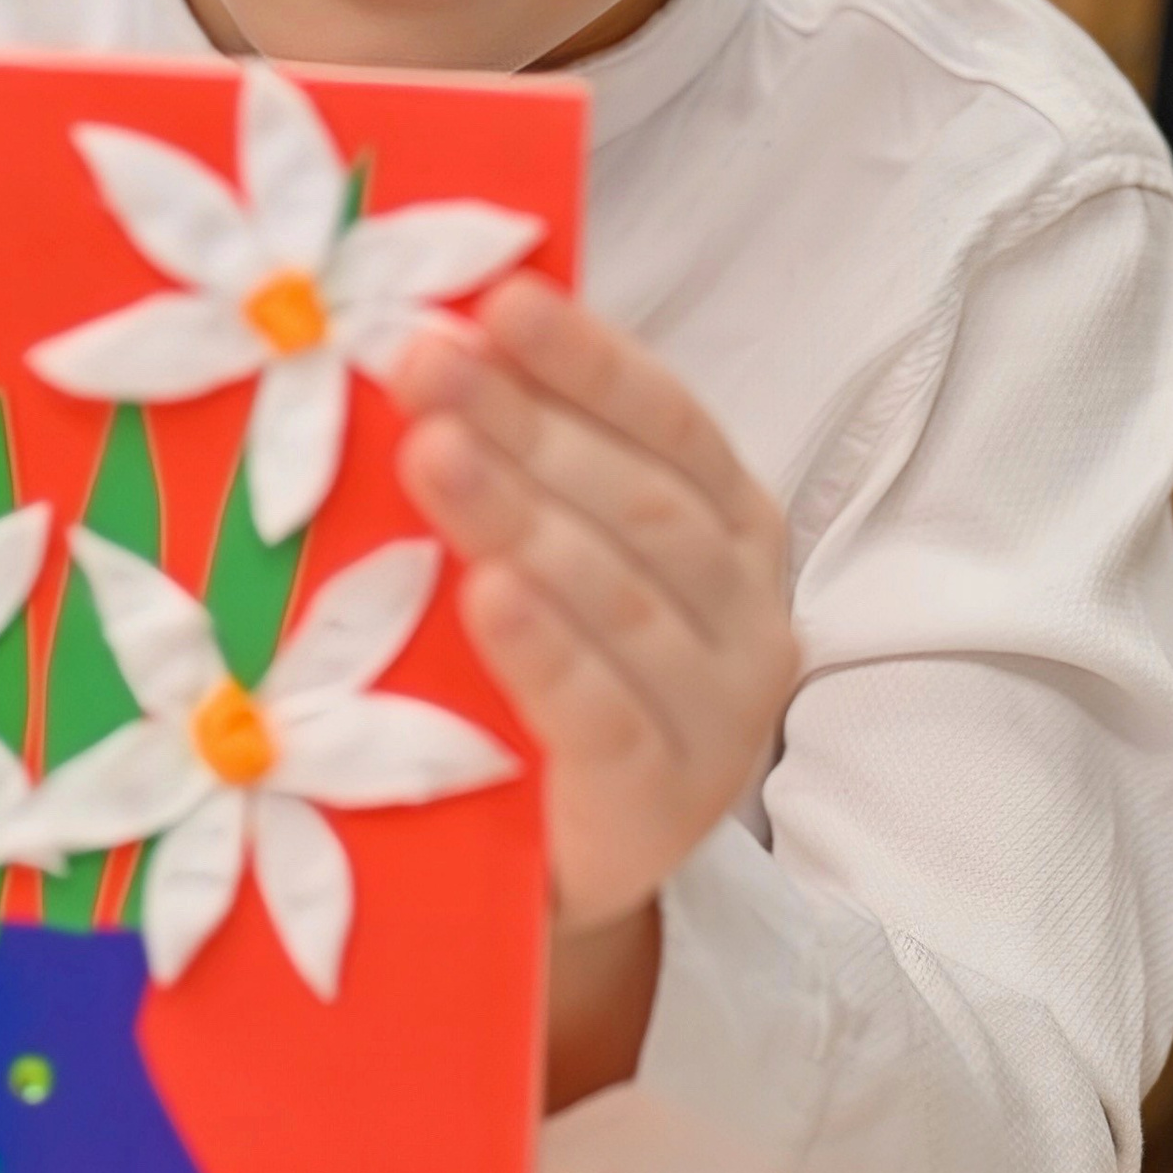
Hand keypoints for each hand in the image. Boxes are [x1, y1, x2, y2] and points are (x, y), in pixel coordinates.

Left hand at [388, 279, 796, 1093]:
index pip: (672, 423)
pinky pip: (603, 715)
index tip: (498, 300)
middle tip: (422, 362)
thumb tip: (437, 330)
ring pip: (626, 598)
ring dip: (523, 516)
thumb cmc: (546, 683)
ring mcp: (717, 720)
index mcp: (735, 533)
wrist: (562, 873)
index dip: (587, 360)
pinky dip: (547, 650)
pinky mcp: (661, 807)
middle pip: (640, 501)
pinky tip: (489, 595)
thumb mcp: (556, 562)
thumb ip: (532, 466)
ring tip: (433, 453)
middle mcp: (749, 618)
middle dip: (527, 423)